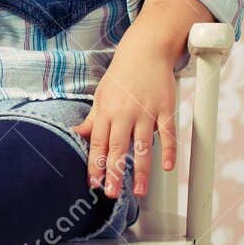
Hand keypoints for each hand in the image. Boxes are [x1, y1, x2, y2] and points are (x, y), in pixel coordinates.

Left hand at [70, 28, 177, 198]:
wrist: (145, 51)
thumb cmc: (121, 76)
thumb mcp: (101, 96)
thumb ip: (92, 121)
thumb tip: (74, 136)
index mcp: (106, 111)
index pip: (98, 143)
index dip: (95, 165)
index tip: (93, 184)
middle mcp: (125, 113)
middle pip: (118, 148)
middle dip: (114, 173)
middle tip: (112, 193)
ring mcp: (146, 111)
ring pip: (143, 145)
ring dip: (141, 169)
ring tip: (139, 190)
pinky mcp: (165, 108)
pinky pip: (168, 133)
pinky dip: (169, 150)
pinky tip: (167, 167)